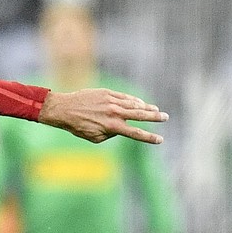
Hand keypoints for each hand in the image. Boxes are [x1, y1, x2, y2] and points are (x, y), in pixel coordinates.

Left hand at [38, 88, 167, 143]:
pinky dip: (133, 100)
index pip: (135, 133)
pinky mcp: (107, 92)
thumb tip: (121, 128)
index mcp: (112, 127)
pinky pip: (125, 97)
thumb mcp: (95, 137)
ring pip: (134, 104)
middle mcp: (114, 113)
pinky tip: (140, 103)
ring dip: (147, 107)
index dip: (149, 137)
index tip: (160, 140)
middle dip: (155, 117)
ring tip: (156, 110)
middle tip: (166, 117)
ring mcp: (112, 101)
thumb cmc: (78, 126)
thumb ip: (111, 134)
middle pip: (140, 115)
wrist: (65, 109)